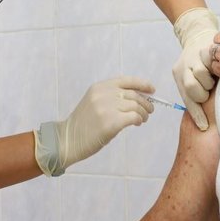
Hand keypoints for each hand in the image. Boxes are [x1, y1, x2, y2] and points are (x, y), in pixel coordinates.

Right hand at [34, 76, 154, 175]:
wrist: (67, 140)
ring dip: (143, 113)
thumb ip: (111, 97)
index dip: (142, 84)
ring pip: (136, 106)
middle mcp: (103, 94)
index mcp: (99, 87)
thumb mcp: (94, 102)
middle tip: (149, 111)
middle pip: (134, 94)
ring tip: (142, 119)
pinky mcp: (111, 122)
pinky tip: (137, 123)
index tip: (151, 89)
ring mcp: (107, 108)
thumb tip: (137, 98)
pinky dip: (139, 120)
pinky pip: (134, 117)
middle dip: (146, 103)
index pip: (126, 80)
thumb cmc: (83, 124)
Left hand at [172, 8, 218, 129]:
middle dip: (203, 92)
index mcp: (179, 77)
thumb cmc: (199, 61)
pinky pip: (210, 62)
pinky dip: (215, 66)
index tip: (203, 127)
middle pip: (191, 88)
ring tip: (213, 76)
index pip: (187, 100)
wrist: (198, 33)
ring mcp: (192, 58)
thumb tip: (206, 117)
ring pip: (201, 75)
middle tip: (209, 89)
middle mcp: (182, 68)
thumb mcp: (193, 75)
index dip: (196, 115)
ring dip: (210, 79)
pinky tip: (217, 66)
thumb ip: (197, 90)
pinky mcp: (203, 49)